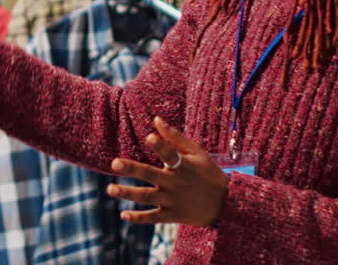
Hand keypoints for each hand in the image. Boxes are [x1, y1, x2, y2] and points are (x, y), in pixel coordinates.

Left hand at [106, 117, 229, 226]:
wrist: (227, 205)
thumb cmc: (209, 173)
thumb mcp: (197, 153)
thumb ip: (175, 137)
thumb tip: (155, 119)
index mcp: (183, 165)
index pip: (170, 154)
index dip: (160, 146)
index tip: (149, 137)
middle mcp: (175, 183)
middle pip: (151, 175)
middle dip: (132, 169)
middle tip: (114, 163)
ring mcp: (173, 200)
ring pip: (147, 197)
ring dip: (128, 194)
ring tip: (110, 189)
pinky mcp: (172, 215)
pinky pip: (153, 217)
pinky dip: (139, 218)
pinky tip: (123, 215)